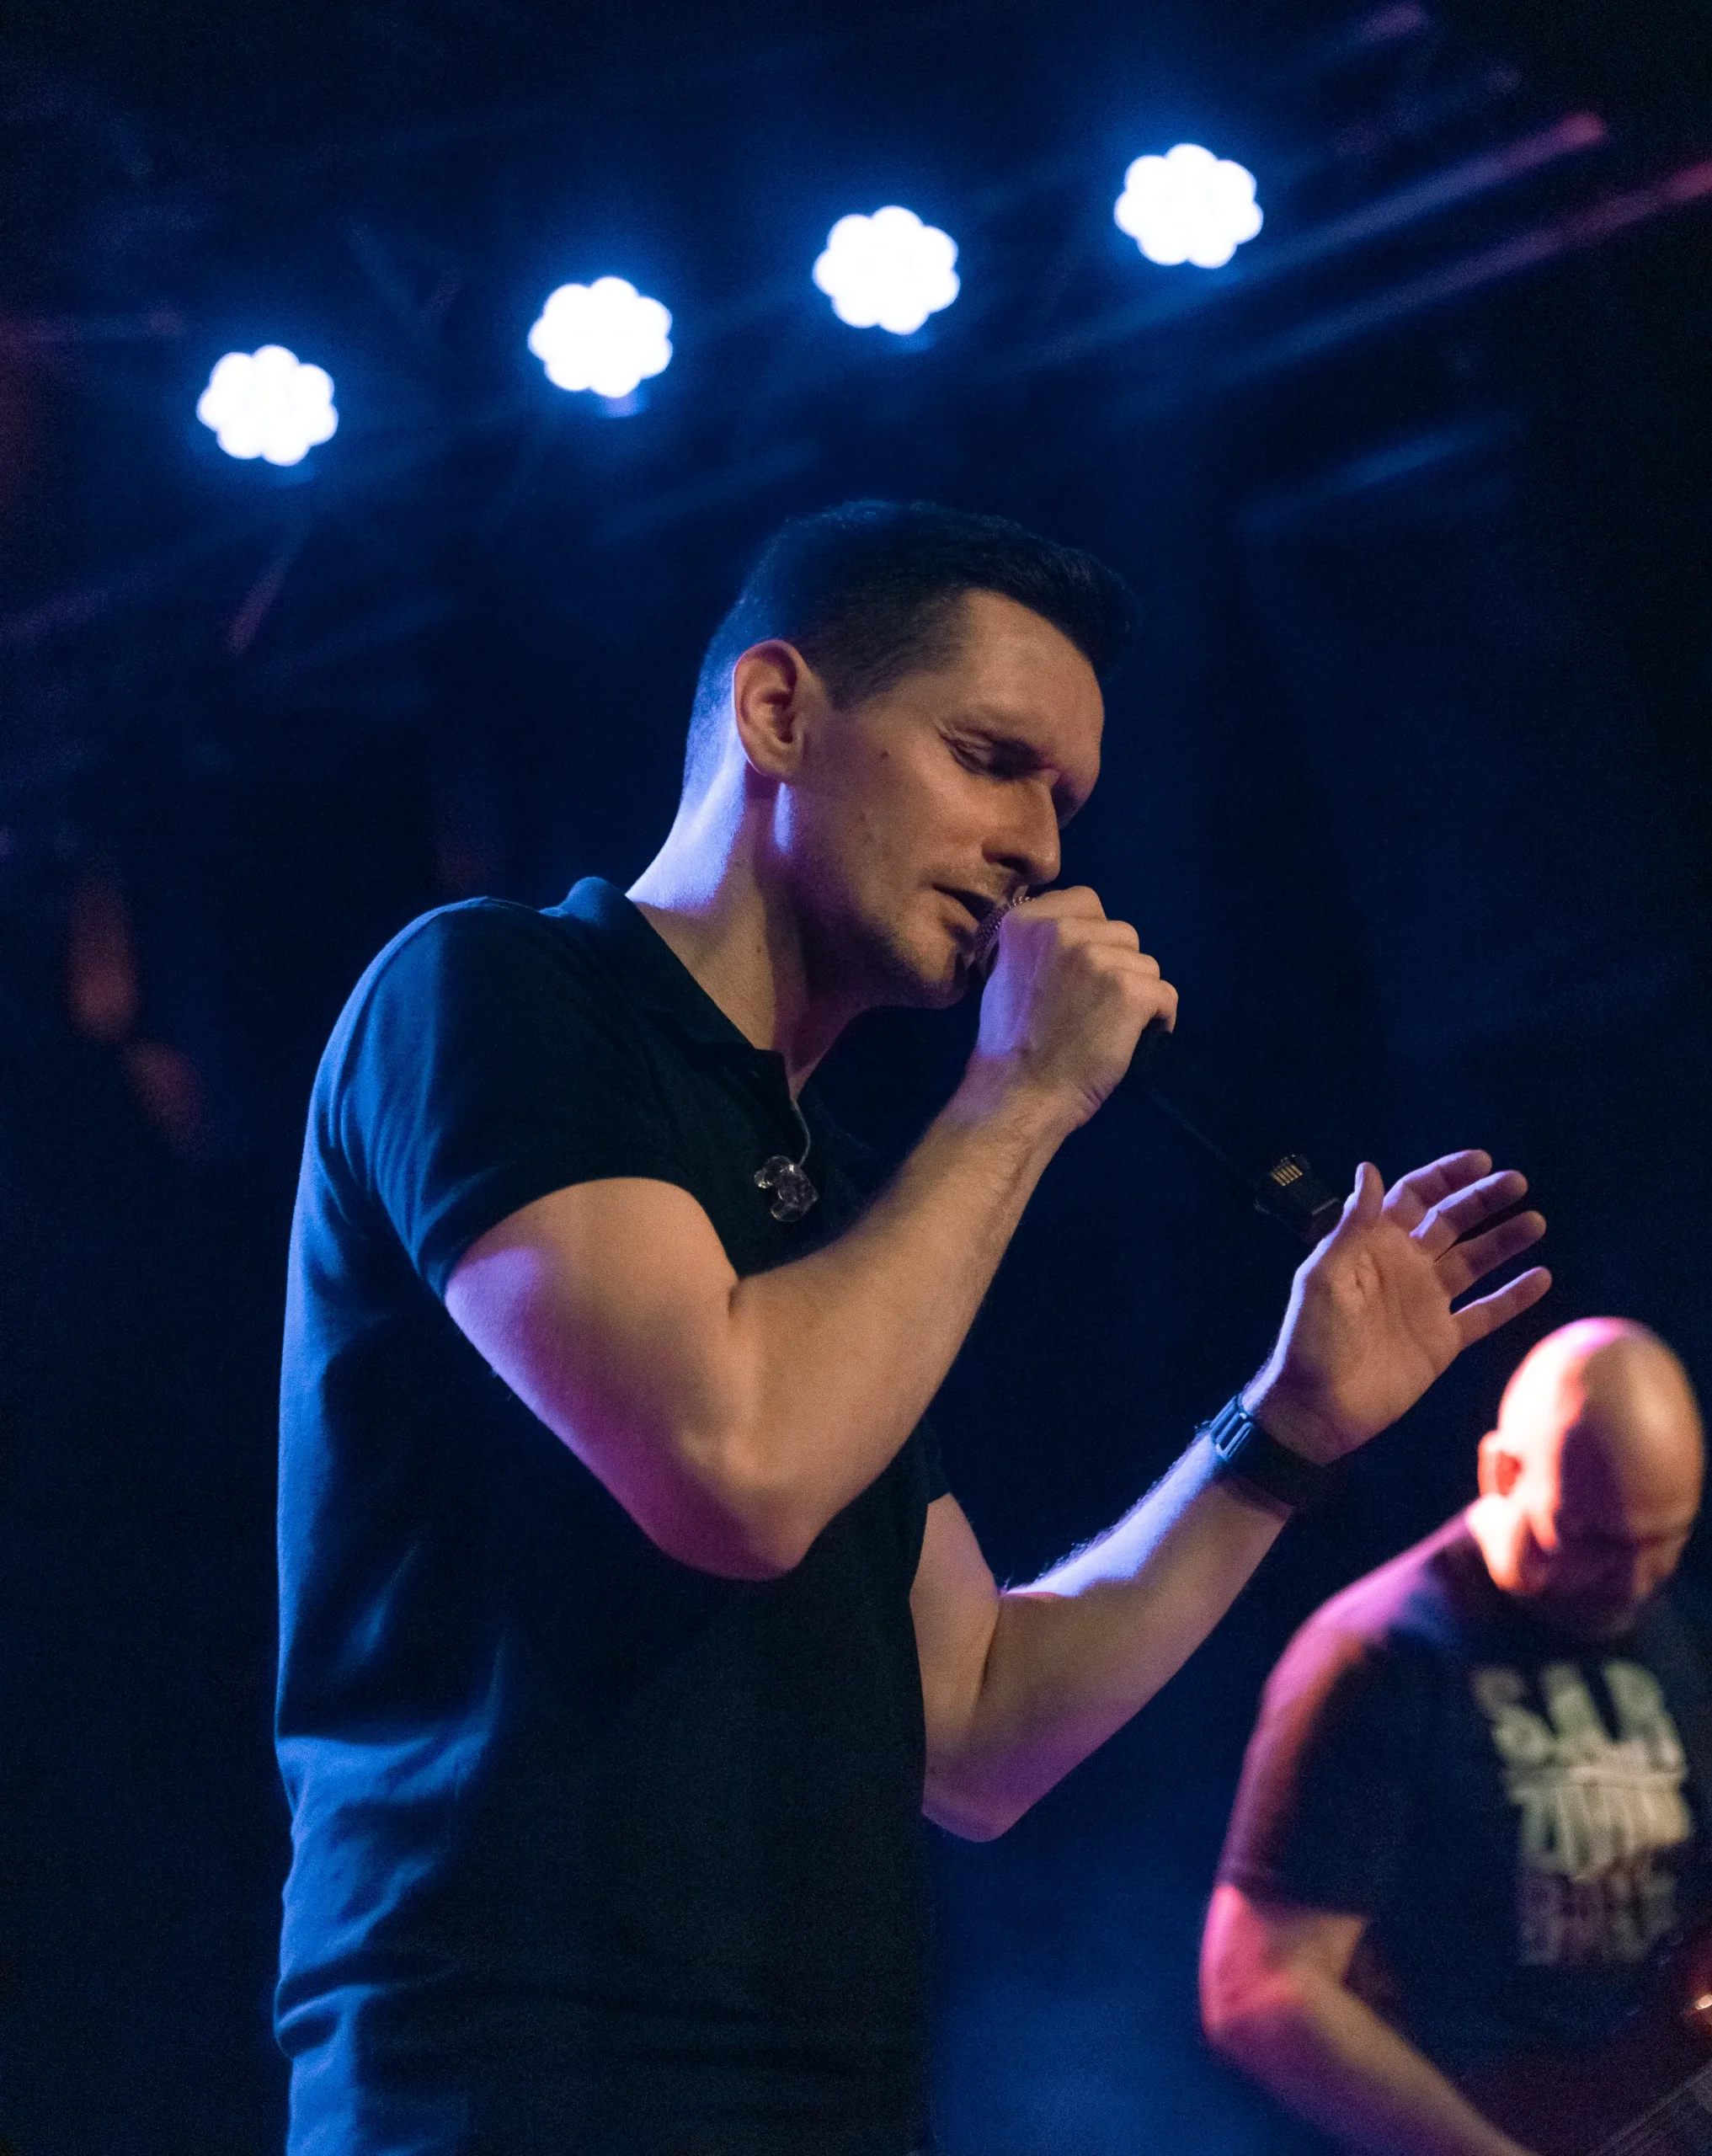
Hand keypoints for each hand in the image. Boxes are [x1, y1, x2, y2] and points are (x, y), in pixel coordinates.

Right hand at [968, 888, 1177, 1129]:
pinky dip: (1158, 1019)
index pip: (1086, 901)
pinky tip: (1136, 1039)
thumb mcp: (1005, 974)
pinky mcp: (1130, 990)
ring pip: (1145, 964)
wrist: (1017, 1093)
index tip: (1083, 971)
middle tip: (1095, 1006)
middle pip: (1121, 933)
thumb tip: (1073, 933)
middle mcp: (1062, 930)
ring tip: (1110, 1026)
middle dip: (1117, 966)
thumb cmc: (1008, 1046)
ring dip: (1136, 993)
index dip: (1093, 936)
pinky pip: (1165, 995)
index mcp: (1026, 921)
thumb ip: (1038, 946)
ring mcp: (1098, 958)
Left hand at [1244, 1152, 1549, 1463]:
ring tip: (1536, 1222)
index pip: (1415, 1196)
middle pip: (1451, 1222)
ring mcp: (1426, 1303)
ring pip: (1475, 1262)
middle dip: (1483, 1200)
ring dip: (1504, 1241)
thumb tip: (1370, 1169)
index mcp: (1373, 1245)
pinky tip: (1541, 1277)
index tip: (1481, 1163)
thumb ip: (1352, 1225)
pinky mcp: (1443, 1341)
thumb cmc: (1312, 1339)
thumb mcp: (1324, 1276)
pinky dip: (1513, 1297)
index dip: (1446, 1177)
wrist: (1320, 1407)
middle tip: (1518, 1183)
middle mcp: (1404, 1267)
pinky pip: (1485, 1313)